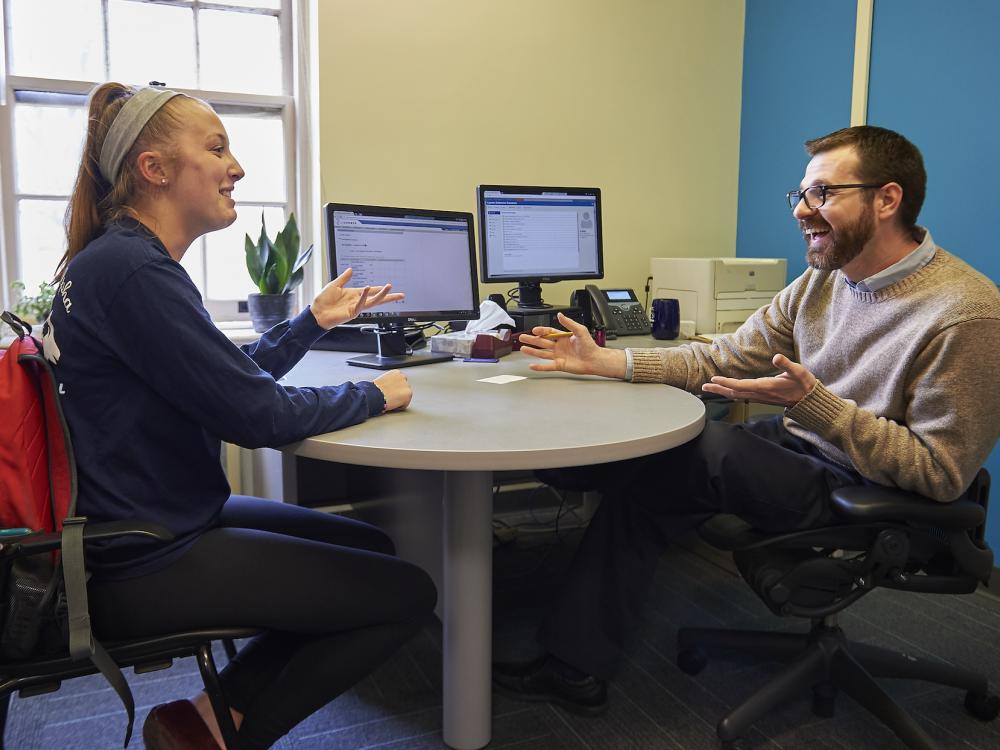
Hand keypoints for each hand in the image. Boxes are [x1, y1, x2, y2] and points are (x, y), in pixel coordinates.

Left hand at [310, 268, 404, 329]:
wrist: (315, 313)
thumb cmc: (323, 301)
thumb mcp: (334, 285)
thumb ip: (344, 278)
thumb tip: (350, 270)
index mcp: (354, 295)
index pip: (371, 291)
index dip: (380, 289)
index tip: (390, 286)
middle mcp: (357, 301)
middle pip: (377, 299)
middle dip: (389, 297)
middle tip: (401, 295)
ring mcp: (355, 307)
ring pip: (372, 302)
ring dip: (381, 295)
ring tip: (389, 288)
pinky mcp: (351, 312)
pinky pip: (360, 304)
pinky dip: (364, 297)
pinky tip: (367, 289)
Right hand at [373, 370, 411, 411]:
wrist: (374, 394)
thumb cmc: (374, 390)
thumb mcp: (381, 381)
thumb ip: (388, 383)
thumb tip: (389, 389)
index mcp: (396, 372)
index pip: (399, 381)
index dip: (394, 389)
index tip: (390, 393)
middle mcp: (403, 377)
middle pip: (403, 387)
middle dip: (398, 393)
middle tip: (390, 399)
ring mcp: (407, 385)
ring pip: (405, 395)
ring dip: (400, 399)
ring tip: (391, 403)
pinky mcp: (409, 394)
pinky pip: (405, 403)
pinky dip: (400, 406)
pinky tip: (392, 406)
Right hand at [518, 312, 626, 378]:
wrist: (594, 359)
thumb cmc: (590, 346)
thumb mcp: (580, 330)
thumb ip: (569, 323)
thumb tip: (560, 315)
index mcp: (563, 337)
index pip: (548, 333)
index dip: (541, 331)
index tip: (535, 330)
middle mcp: (559, 346)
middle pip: (542, 342)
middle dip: (532, 340)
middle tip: (522, 337)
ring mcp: (558, 356)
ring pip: (542, 353)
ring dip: (532, 351)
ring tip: (523, 348)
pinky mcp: (560, 365)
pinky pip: (547, 366)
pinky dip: (539, 366)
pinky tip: (532, 365)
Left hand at [701, 353, 816, 406]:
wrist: (809, 401)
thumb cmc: (804, 385)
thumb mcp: (799, 372)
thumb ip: (787, 364)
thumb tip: (776, 357)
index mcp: (766, 387)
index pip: (742, 385)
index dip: (727, 383)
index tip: (714, 379)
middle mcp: (760, 393)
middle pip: (734, 392)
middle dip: (718, 389)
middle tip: (703, 387)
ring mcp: (760, 396)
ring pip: (737, 395)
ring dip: (722, 392)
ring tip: (709, 389)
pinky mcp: (761, 397)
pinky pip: (742, 396)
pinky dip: (730, 393)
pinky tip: (725, 391)